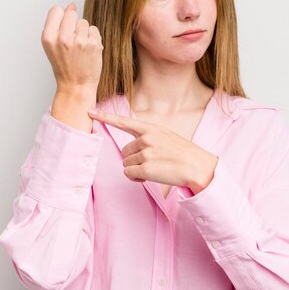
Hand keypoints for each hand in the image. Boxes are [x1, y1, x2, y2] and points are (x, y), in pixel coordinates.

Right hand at [41, 3, 102, 90]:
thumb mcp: (52, 45)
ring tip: (80, 48)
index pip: (56, 10)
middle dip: (73, 24)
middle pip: (72, 14)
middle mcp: (62, 38)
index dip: (61, 18)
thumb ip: (58, 24)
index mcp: (48, 37)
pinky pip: (94, 30)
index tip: (63, 30)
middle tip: (72, 42)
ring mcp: (79, 41)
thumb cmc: (64, 66)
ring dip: (84, 32)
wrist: (76, 86)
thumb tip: (71, 5)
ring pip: (84, 22)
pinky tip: (88, 50)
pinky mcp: (93, 44)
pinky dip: (93, 38)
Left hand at [88, 108, 218, 193]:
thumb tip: (132, 152)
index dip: (105, 117)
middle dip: (133, 159)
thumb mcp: (167, 137)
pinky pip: (129, 173)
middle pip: (124, 151)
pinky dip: (136, 178)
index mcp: (151, 128)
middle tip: (150, 164)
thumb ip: (149, 139)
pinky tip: (148, 177)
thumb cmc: (183, 154)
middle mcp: (146, 138)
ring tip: (153, 170)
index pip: (124, 121)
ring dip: (135, 170)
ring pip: (126, 163)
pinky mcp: (145, 168)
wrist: (198, 167)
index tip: (90, 111)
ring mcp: (146, 152)